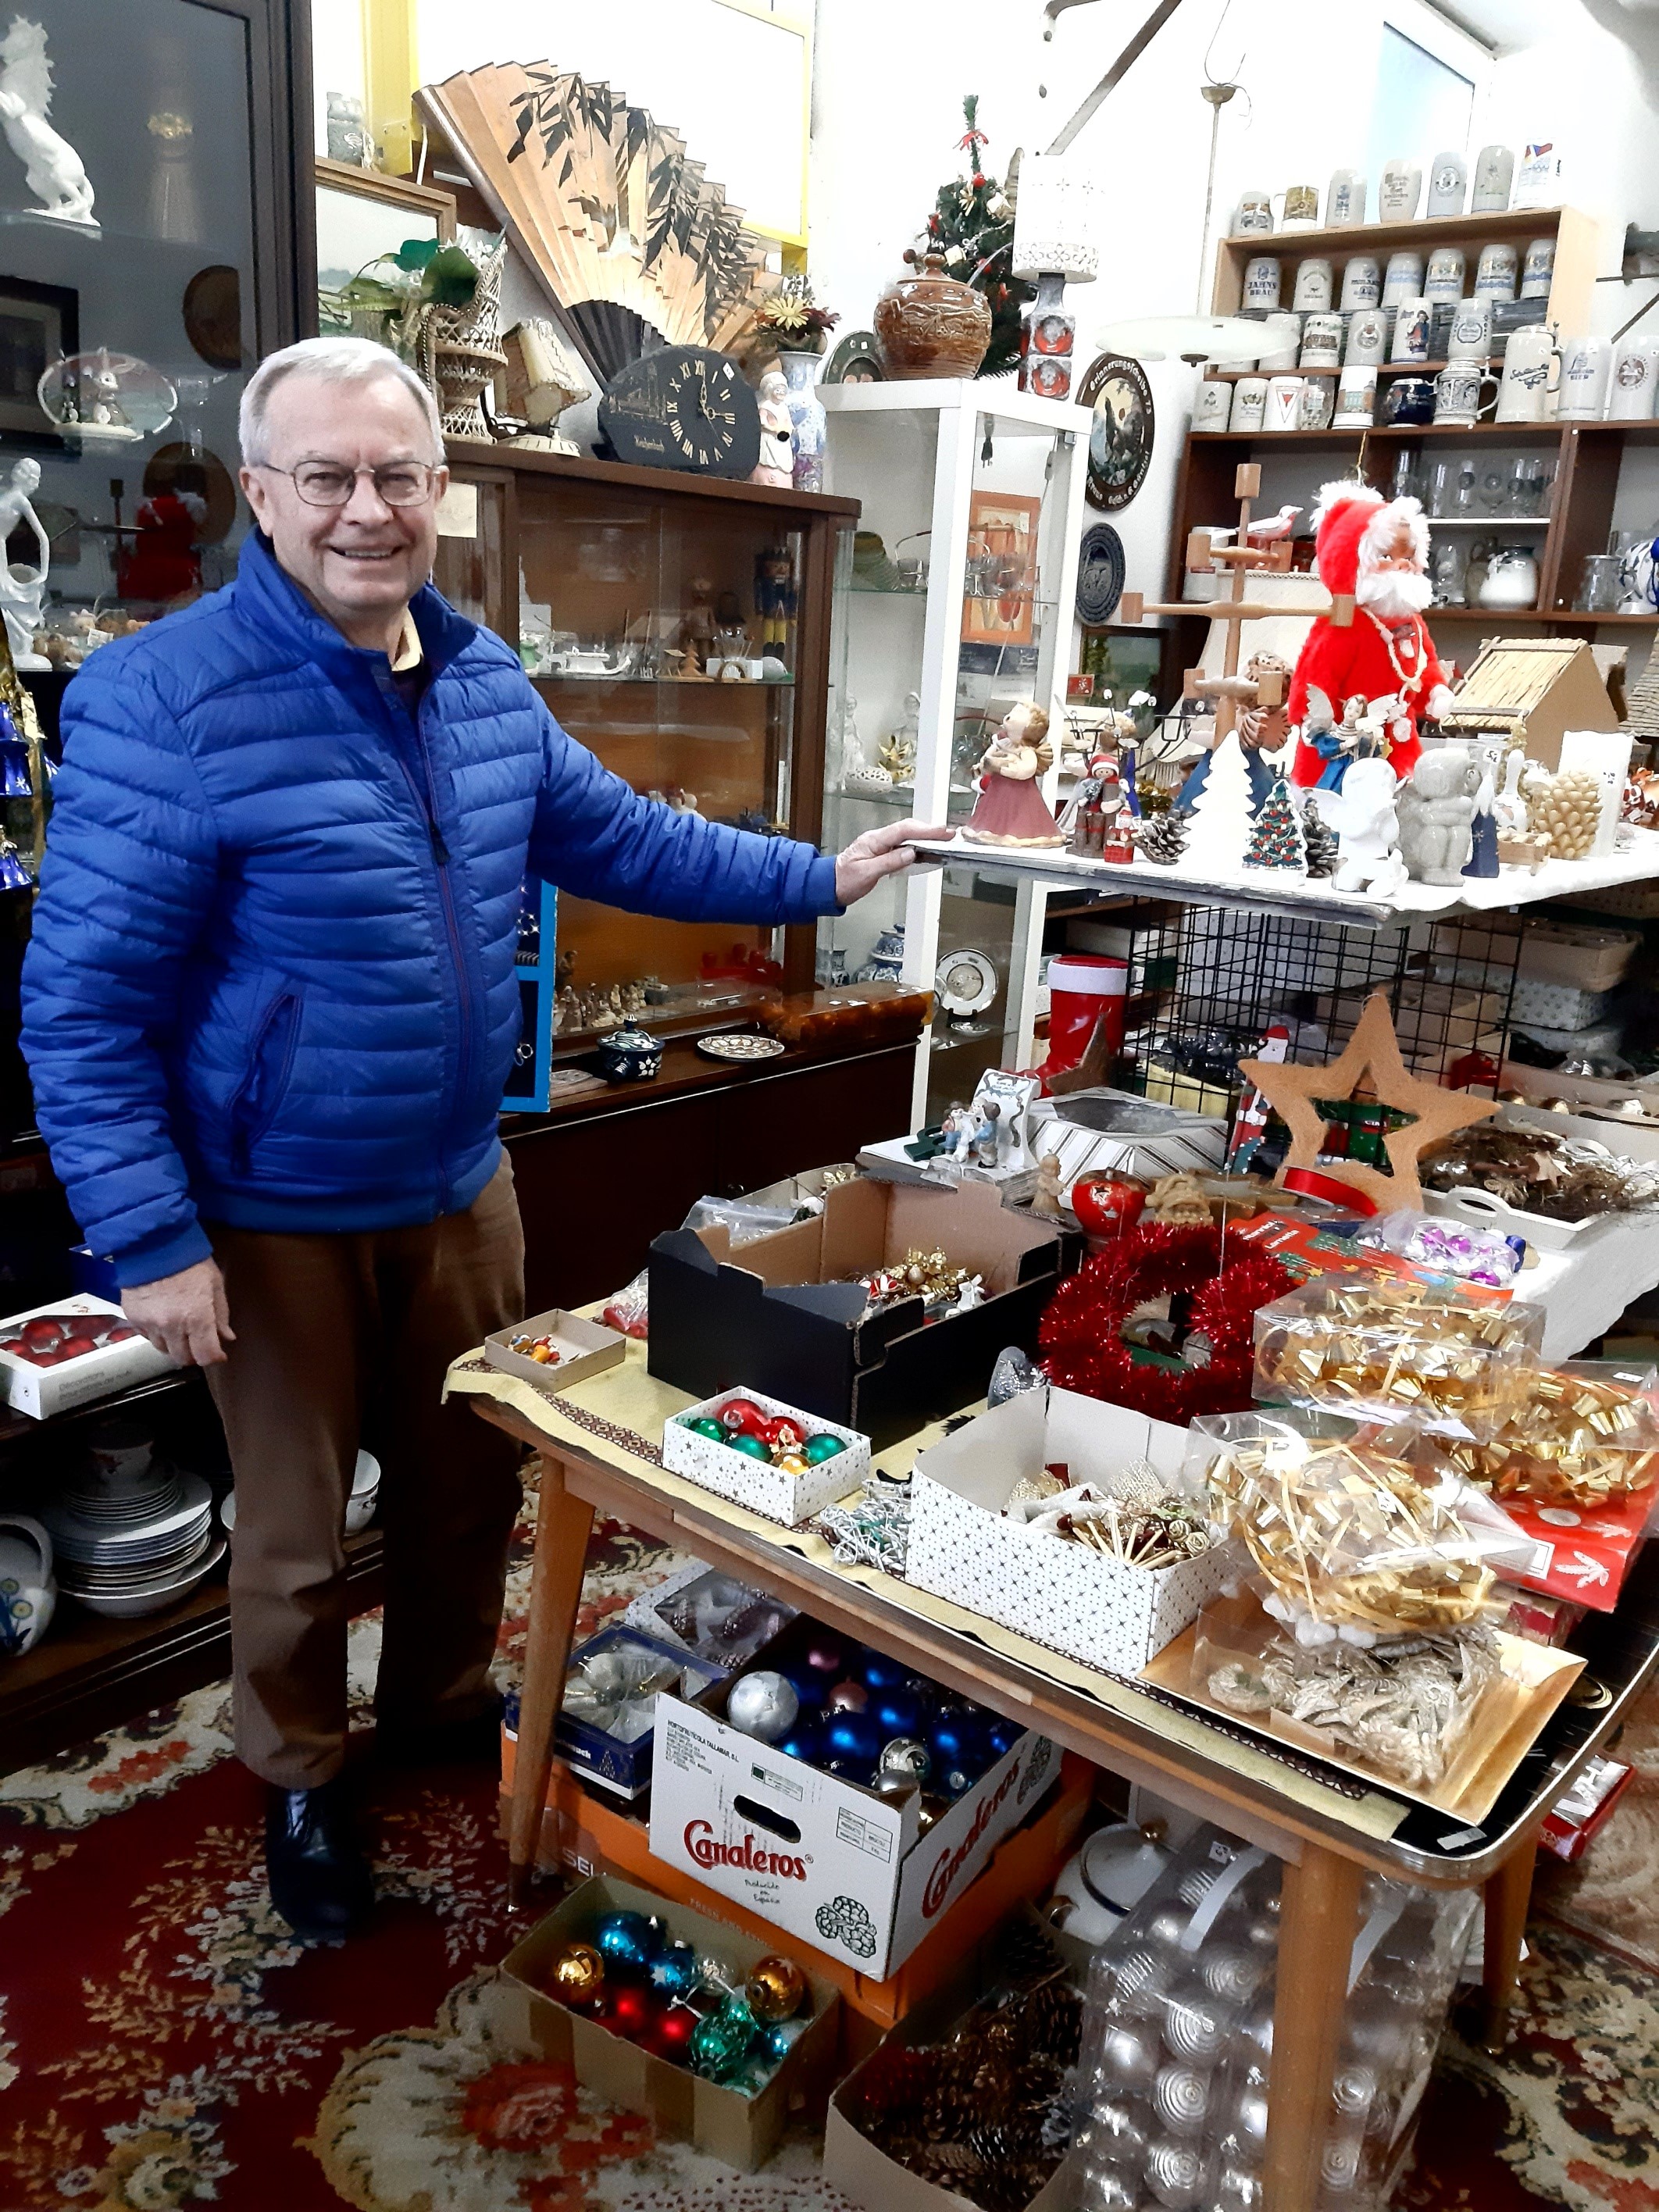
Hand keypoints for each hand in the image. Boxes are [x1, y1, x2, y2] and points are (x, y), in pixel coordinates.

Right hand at [123, 1257, 234, 1367]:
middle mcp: (172, 1326)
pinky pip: (145, 1336)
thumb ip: (221, 1314)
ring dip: (173, 1345)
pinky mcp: (133, 1318)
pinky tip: (161, 1319)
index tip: (218, 1353)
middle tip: (198, 1342)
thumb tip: (227, 1337)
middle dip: (193, 1353)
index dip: (214, 1357)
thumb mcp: (214, 1283)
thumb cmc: (190, 1261)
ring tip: (179, 1329)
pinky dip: (155, 1333)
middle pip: (183, 1358)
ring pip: (163, 1349)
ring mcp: (150, 1324)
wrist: (153, 1243)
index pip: (206, 1355)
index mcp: (197, 1318)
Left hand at [834, 819, 951, 905]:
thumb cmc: (844, 880)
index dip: (924, 830)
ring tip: (943, 840)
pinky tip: (926, 849)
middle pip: (908, 829)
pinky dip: (917, 846)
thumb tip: (910, 853)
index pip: (903, 830)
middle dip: (929, 831)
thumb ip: (889, 862)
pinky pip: (903, 845)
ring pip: (907, 836)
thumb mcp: (866, 873)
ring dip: (925, 837)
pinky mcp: (883, 852)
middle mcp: (877, 839)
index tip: (941, 831)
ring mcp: (880, 844)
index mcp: (873, 840)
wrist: (829, 885)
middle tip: (949, 834)